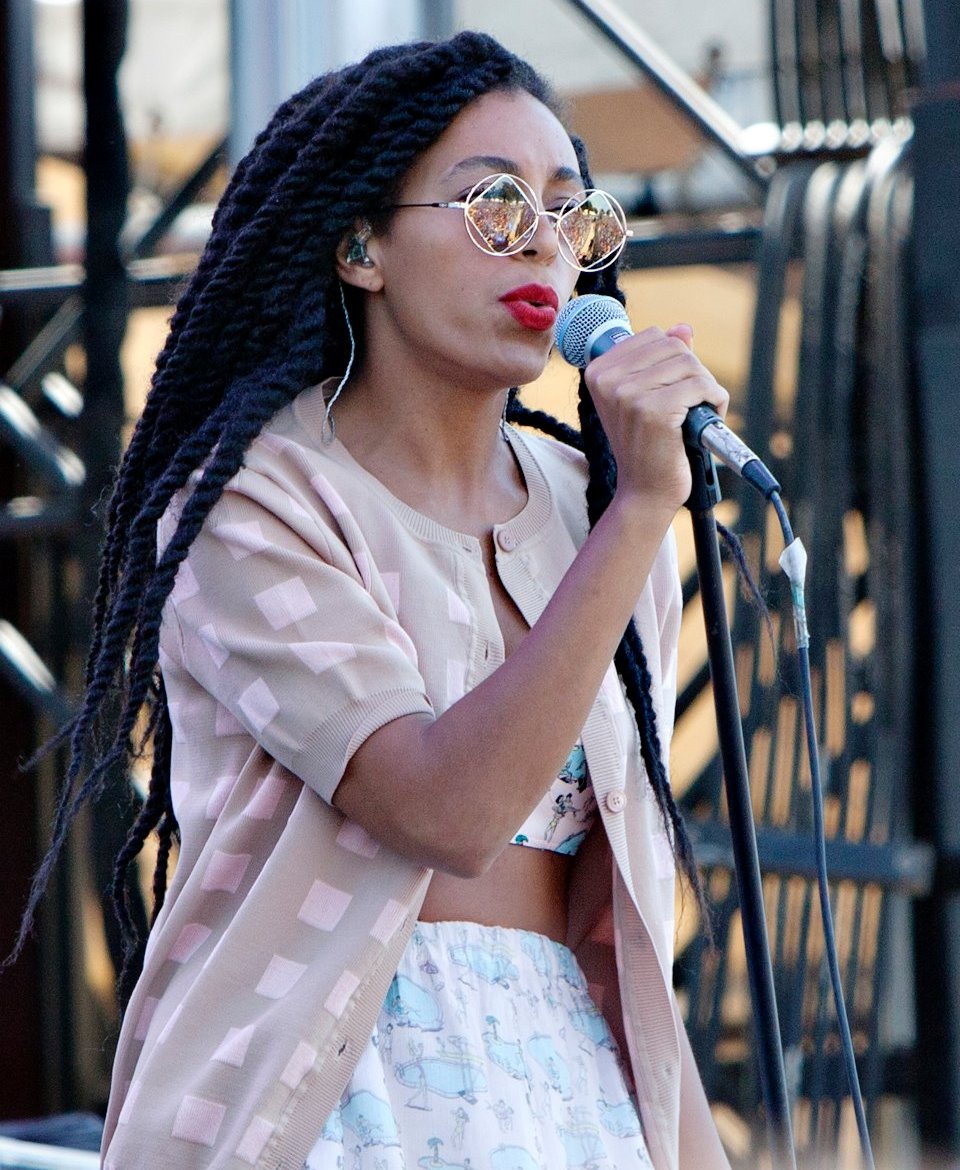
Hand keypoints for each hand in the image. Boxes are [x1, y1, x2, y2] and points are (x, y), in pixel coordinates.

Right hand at [584, 322, 728, 514]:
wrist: (645, 491)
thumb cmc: (648, 445)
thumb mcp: (647, 396)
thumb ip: (662, 360)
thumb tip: (683, 328)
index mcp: (599, 371)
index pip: (655, 336)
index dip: (674, 361)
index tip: (671, 390)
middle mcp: (608, 380)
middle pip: (674, 346)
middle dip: (693, 373)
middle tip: (690, 405)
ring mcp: (628, 395)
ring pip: (690, 364)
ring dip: (705, 388)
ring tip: (695, 415)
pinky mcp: (653, 411)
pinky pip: (700, 386)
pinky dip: (714, 401)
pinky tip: (705, 420)